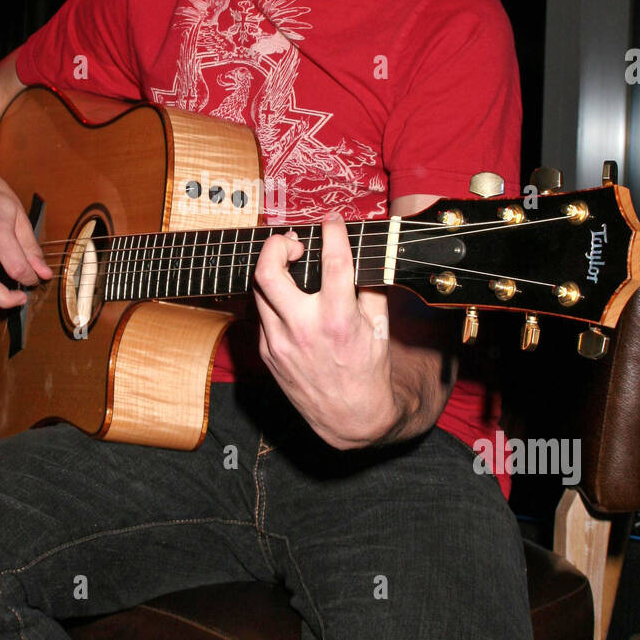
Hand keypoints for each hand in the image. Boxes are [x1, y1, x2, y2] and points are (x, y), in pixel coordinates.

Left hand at [252, 214, 400, 448]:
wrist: (350, 417)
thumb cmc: (368, 370)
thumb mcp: (379, 327)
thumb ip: (368, 288)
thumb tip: (355, 254)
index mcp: (337, 320)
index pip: (332, 261)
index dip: (332, 232)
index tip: (333, 221)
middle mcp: (303, 329)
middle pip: (268, 270)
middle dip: (276, 244)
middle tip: (292, 243)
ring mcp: (279, 343)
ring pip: (259, 290)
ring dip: (273, 270)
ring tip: (289, 265)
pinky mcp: (268, 353)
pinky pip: (263, 314)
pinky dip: (274, 299)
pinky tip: (289, 299)